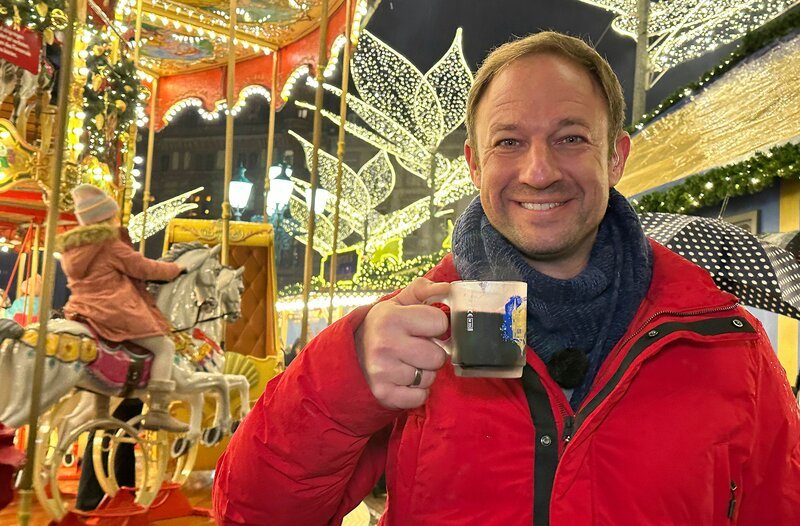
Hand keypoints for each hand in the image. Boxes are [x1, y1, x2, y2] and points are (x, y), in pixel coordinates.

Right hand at [355, 277, 449, 409]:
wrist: (351, 353)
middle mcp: (385, 344)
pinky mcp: (383, 394)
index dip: (436, 325)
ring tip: (407, 363)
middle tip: (417, 348)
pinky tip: (403, 380)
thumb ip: (424, 290)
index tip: (423, 327)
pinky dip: (416, 392)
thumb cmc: (383, 325)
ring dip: (424, 373)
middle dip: (432, 352)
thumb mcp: (398, 302)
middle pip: (438, 356)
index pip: (440, 322)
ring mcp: (383, 372)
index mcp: (391, 318)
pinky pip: (419, 397)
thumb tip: (448, 288)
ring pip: (429, 378)